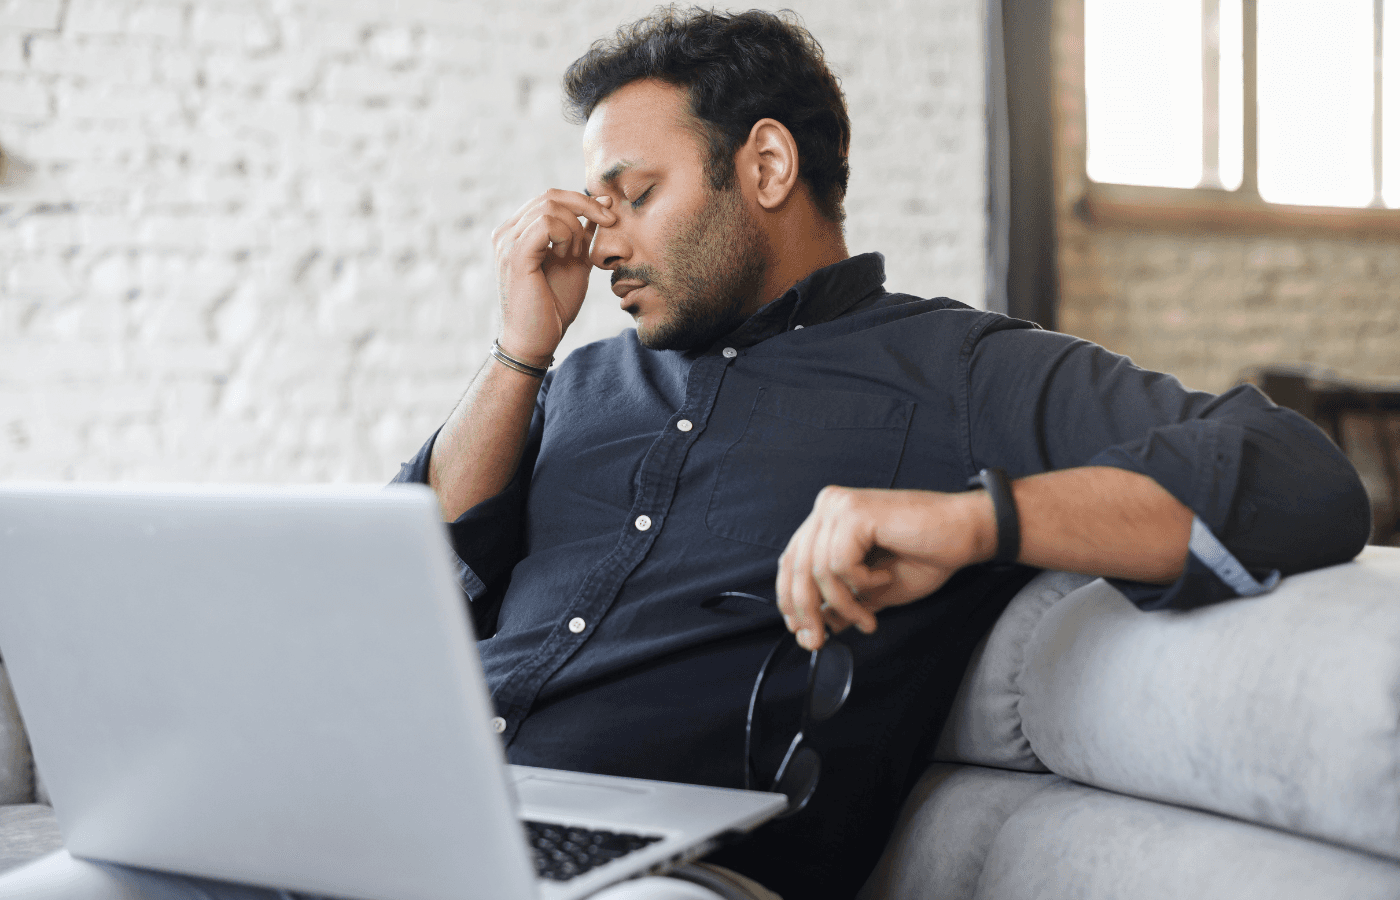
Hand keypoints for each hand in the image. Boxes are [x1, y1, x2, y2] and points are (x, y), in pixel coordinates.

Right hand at [491, 189, 616, 363]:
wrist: (536, 341)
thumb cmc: (553, 306)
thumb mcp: (575, 261)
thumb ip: (584, 232)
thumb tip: (604, 201)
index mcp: (517, 231)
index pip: (550, 198)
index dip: (583, 201)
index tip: (609, 218)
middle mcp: (506, 232)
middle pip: (550, 196)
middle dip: (586, 206)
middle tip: (607, 224)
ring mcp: (507, 242)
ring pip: (549, 206)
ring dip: (575, 227)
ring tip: (577, 254)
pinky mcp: (514, 255)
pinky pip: (546, 224)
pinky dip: (566, 235)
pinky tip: (568, 255)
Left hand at [776, 487, 995, 649]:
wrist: (966, 533)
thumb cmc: (928, 555)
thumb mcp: (875, 589)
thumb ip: (843, 602)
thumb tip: (816, 624)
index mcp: (829, 518)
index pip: (791, 561)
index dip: (789, 599)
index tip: (800, 631)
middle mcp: (829, 506)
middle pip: (797, 566)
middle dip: (806, 611)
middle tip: (819, 641)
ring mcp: (840, 506)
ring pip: (817, 570)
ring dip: (844, 604)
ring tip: (868, 615)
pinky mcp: (855, 513)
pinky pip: (840, 564)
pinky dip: (862, 583)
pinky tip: (885, 577)